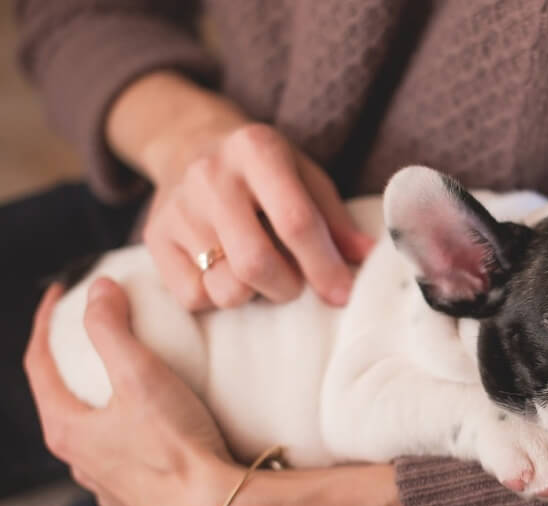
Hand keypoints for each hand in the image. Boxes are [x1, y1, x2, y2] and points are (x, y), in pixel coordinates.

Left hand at [25, 280, 409, 505]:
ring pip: (92, 433)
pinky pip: (121, 458)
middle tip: (91, 334)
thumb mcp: (141, 376)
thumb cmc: (176, 445)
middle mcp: (79, 462)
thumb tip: (98, 289)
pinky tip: (149, 429)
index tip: (60, 294)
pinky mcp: (137, 501)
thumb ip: (113, 329)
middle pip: (61, 400)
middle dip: (71, 363)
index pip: (37, 365)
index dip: (44, 323)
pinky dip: (125, 433)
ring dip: (99, 402)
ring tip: (123, 381)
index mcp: (67, 430)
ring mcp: (107, 485)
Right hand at [109, 72, 373, 310]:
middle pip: (255, 263)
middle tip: (295, 283)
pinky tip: (225, 271)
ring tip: (258, 272)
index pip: (295, 221)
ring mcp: (176, 208)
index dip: (324, 266)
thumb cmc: (262, 170)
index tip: (342, 294)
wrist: (188, 143)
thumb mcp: (305, 176)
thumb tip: (370, 258)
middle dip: (287, 287)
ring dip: (253, 294)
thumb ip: (335, 220)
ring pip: (225, 288)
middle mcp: (210, 175)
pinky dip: (218, 297)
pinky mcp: (154, 238)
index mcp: (256, 150)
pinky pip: (193, 297)